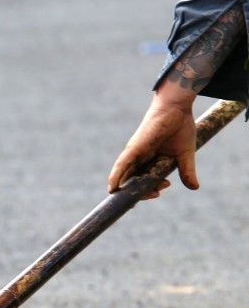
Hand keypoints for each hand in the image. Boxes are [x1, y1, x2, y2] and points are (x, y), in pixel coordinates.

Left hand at [107, 81, 197, 199]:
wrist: (178, 108)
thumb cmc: (180, 127)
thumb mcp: (185, 154)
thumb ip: (186, 171)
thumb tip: (195, 188)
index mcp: (150, 161)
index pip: (144, 181)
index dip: (148, 190)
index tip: (158, 193)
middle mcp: (139, 159)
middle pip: (134, 181)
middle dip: (142, 192)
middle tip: (157, 193)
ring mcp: (135, 154)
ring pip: (126, 177)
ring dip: (130, 189)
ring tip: (136, 199)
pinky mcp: (133, 148)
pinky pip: (121, 165)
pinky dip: (115, 176)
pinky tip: (112, 188)